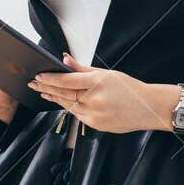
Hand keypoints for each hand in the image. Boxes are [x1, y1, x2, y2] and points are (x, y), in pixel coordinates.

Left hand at [29, 53, 176, 133]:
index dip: (50, 78)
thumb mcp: (107, 74)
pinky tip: (61, 101)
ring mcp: (95, 115)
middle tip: (34, 83)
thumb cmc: (130, 89)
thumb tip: (64, 59)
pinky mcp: (97, 125)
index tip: (39, 75)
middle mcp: (95, 100)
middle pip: (64, 94)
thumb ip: (83, 68)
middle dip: (46, 87)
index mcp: (98, 83)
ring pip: (68, 106)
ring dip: (54, 98)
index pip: (67, 80)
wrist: (149, 109)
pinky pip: (78, 115)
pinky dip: (69, 107)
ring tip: (43, 92)